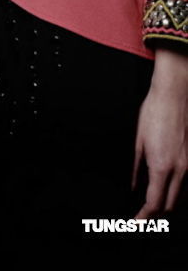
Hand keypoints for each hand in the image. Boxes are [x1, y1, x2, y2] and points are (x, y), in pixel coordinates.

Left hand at [133, 48, 187, 216]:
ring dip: (167, 201)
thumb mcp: (138, 140)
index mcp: (161, 165)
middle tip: (143, 213)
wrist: (174, 94)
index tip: (136, 221)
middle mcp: (179, 169)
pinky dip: (176, 188)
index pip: (154, 203)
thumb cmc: (154, 112)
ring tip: (153, 199)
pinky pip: (187, 183)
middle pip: (170, 205)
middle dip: (156, 213)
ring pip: (180, 196)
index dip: (144, 216)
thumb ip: (136, 167)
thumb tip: (133, 185)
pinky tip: (167, 183)